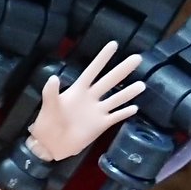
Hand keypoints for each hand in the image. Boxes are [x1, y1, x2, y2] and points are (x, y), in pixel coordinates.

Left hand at [27, 41, 145, 162]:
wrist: (50, 145)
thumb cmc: (47, 123)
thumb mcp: (48, 107)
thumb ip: (51, 92)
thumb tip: (53, 77)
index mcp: (78, 90)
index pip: (92, 71)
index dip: (102, 58)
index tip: (114, 44)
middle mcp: (91, 98)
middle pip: (109, 81)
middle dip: (122, 70)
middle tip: (137, 58)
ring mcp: (97, 111)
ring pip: (116, 99)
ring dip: (128, 92)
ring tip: (142, 84)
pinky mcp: (101, 125)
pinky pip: (115, 117)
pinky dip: (124, 113)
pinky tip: (135, 108)